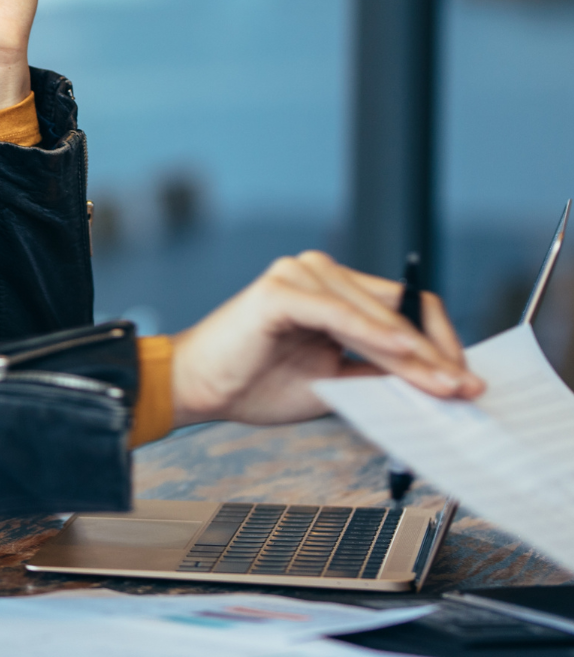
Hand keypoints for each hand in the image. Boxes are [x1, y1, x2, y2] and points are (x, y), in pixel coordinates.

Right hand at [170, 250, 484, 427]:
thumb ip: (376, 373)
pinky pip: (340, 315)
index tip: (461, 381)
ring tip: (443, 384)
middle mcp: (317, 271)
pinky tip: (403, 356)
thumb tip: (433, 383)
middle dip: (436, 353)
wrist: (194, 387)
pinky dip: (375, 336)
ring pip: (376, 315)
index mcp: (330, 289)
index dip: (438, 344)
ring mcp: (298, 275)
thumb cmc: (251, 382)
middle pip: (399, 309)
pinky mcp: (280, 291)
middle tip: (464, 388)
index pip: (403, 308)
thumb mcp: (332, 382)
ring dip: (414, 353)